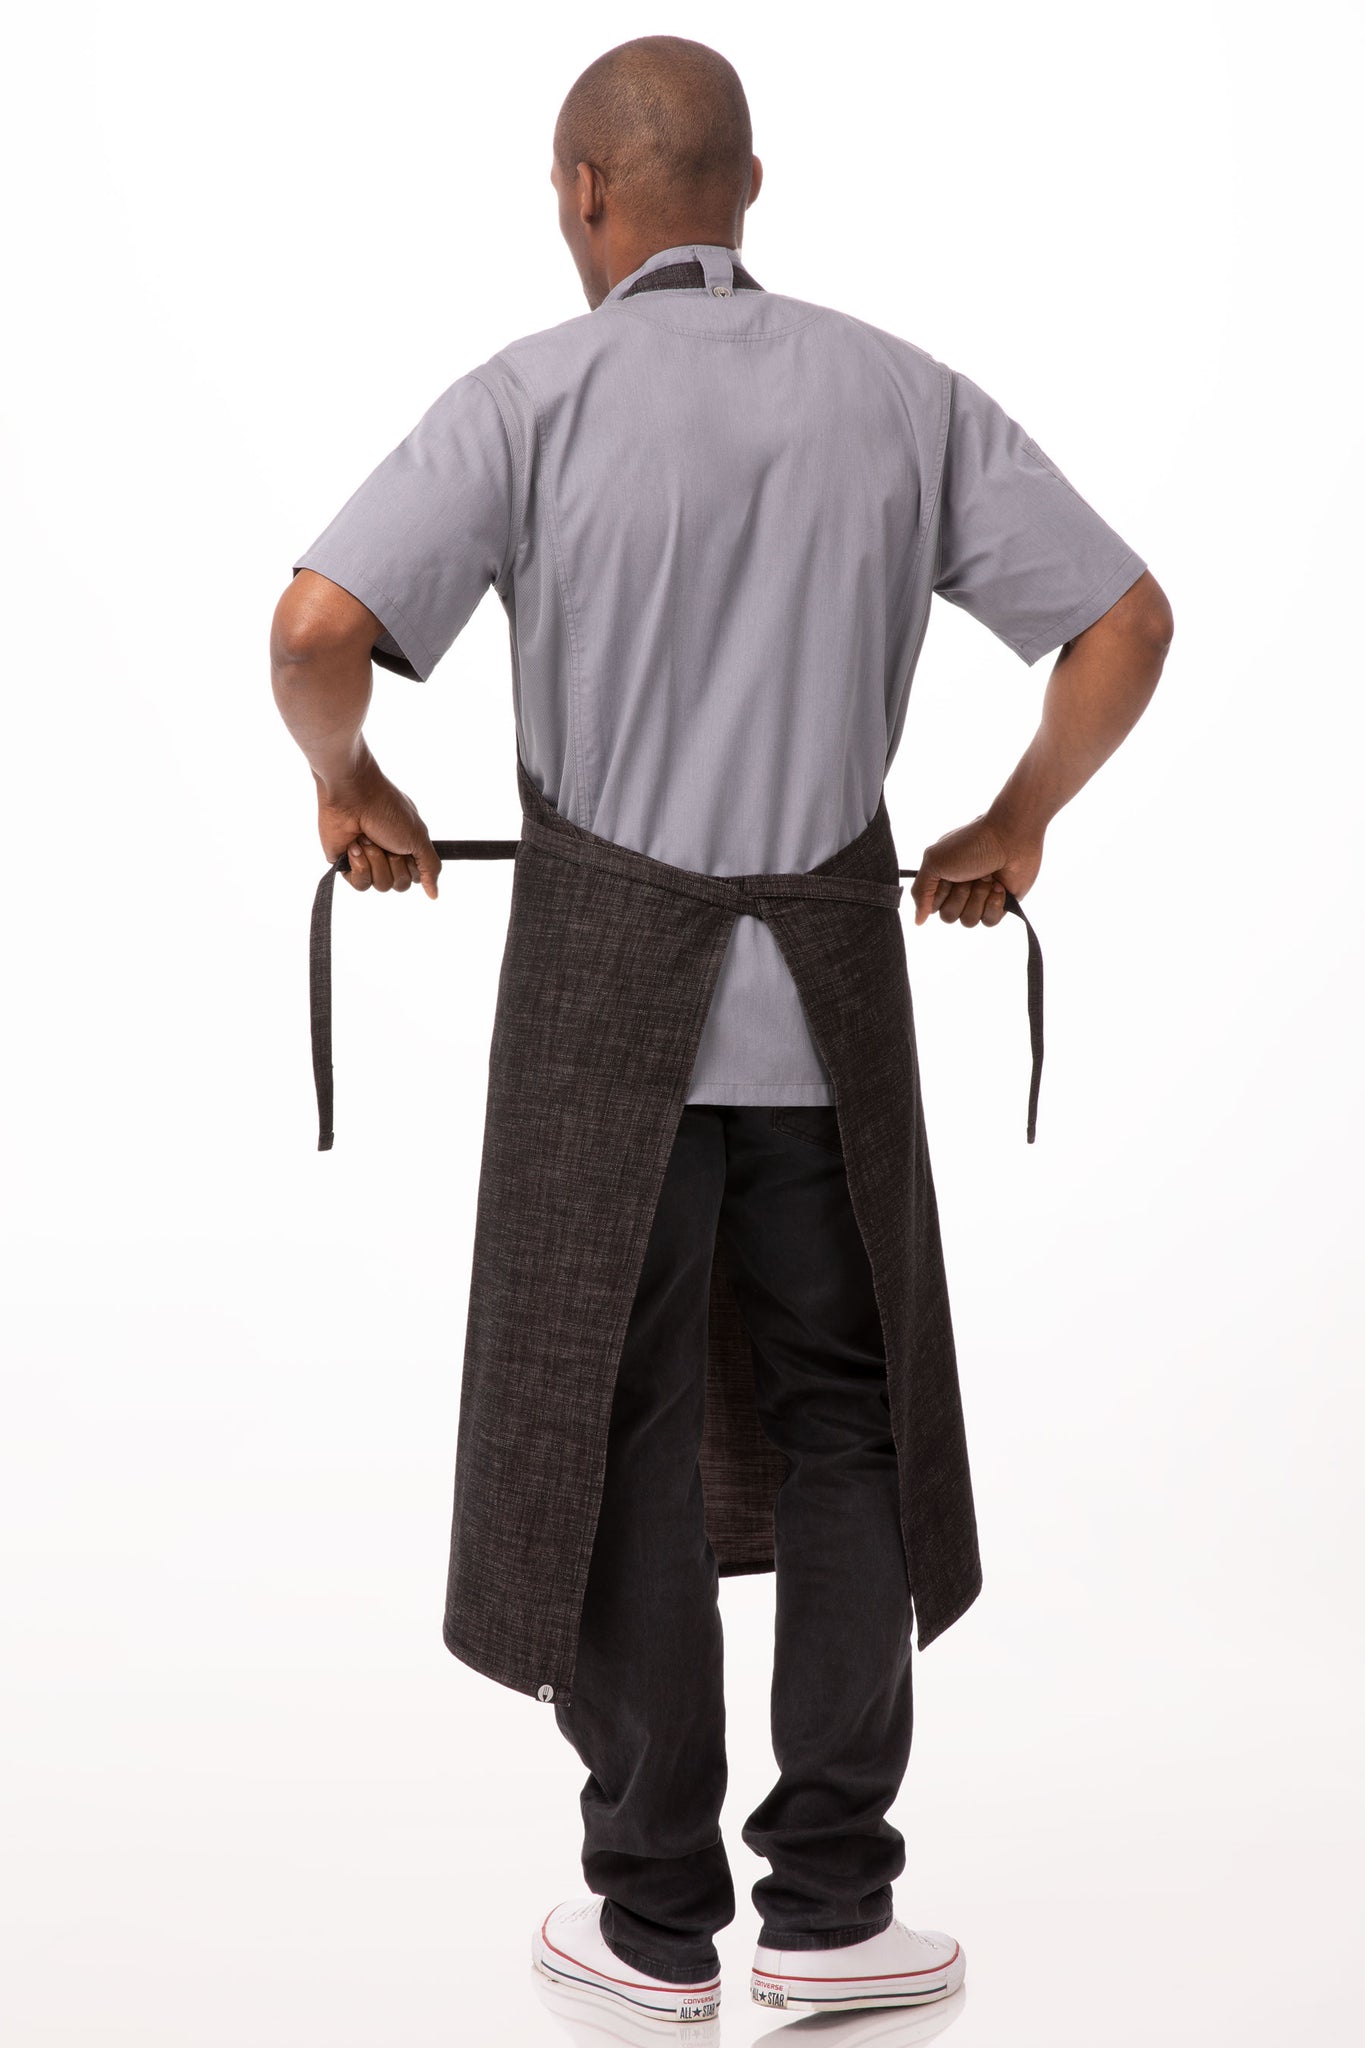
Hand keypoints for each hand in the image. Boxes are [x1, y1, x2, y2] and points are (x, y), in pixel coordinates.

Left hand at [315, 754, 440, 898]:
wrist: (352, 796)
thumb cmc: (387, 810)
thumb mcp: (419, 838)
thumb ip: (430, 867)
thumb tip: (434, 894)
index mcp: (406, 847)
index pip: (415, 877)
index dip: (411, 867)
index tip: (405, 847)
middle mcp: (387, 855)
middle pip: (399, 885)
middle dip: (394, 863)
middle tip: (385, 840)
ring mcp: (366, 860)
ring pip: (380, 886)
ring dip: (376, 860)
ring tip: (367, 839)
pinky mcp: (346, 865)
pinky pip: (360, 884)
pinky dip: (360, 866)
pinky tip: (354, 847)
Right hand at [910, 808, 1043, 927]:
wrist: (1010, 837)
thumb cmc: (972, 843)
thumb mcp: (934, 862)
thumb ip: (920, 892)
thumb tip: (918, 921)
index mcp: (942, 879)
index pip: (933, 907)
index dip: (941, 895)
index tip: (950, 876)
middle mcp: (959, 890)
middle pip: (949, 917)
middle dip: (960, 896)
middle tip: (971, 875)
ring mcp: (980, 898)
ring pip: (968, 921)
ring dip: (978, 897)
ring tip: (987, 878)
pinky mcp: (1000, 903)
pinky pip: (989, 921)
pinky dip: (993, 904)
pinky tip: (999, 887)